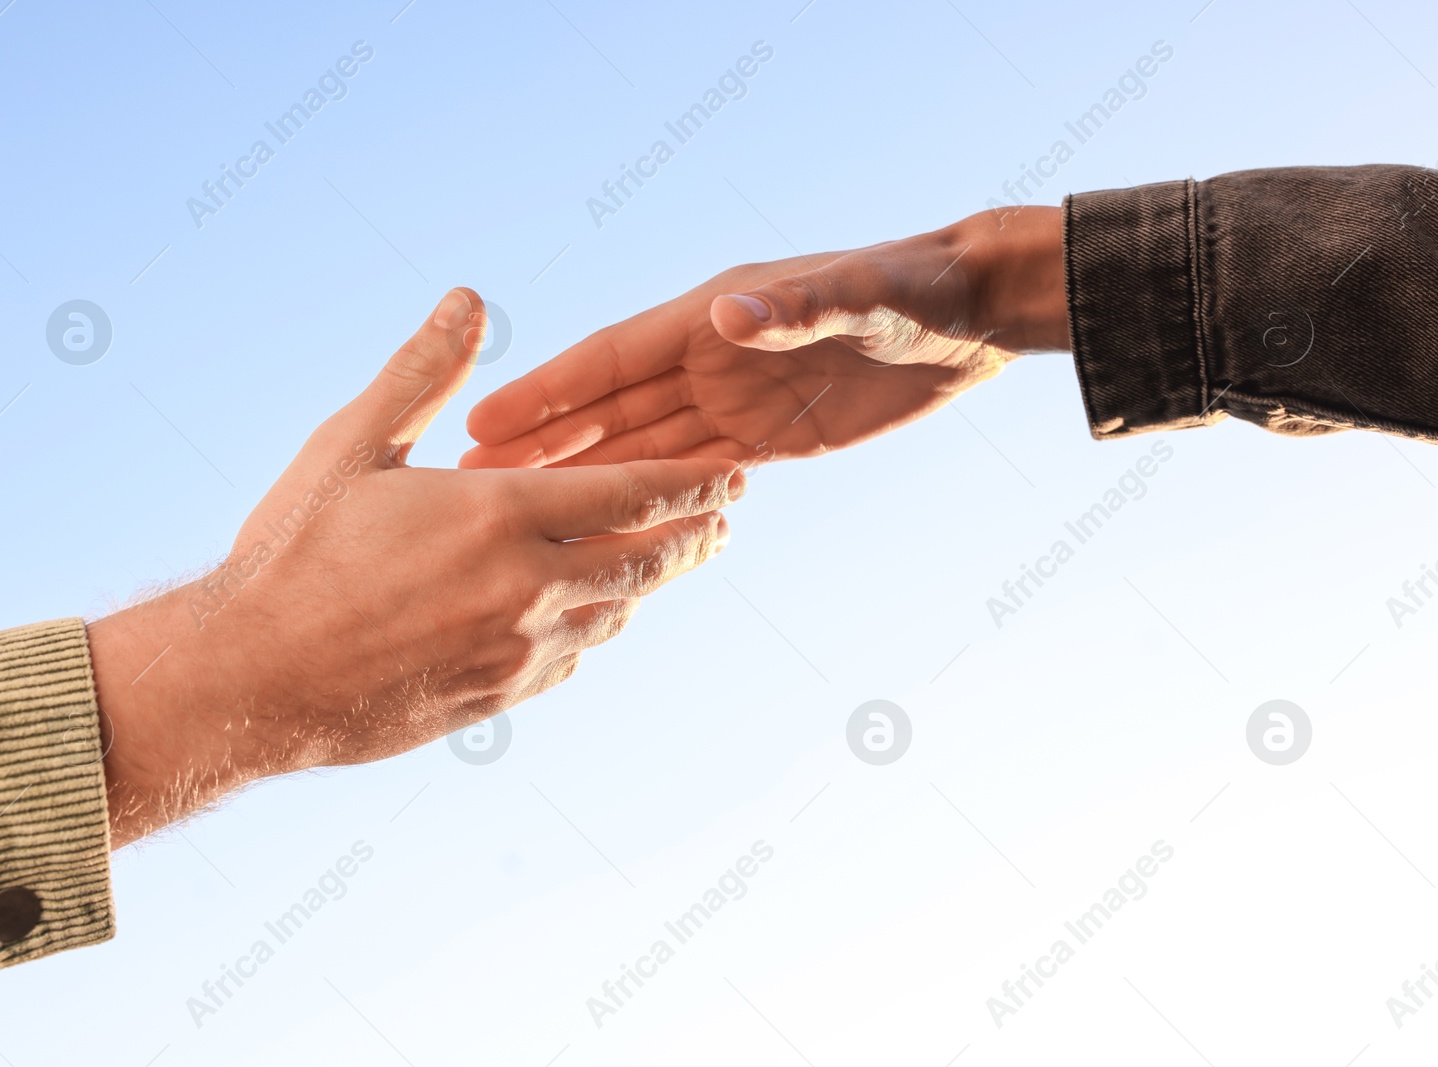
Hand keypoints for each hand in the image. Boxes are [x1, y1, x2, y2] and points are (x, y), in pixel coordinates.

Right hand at [89, 289, 743, 845]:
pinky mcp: (498, 699)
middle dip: (693, 536)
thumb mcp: (352, 445)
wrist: (245, 682)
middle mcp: (527, 588)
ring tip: (670, 562)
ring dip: (650, 584)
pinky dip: (597, 628)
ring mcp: (517, 652)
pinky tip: (596, 616)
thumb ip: (425, 372)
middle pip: (644, 559)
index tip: (732, 476)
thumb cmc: (289, 552)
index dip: (690, 483)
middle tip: (727, 521)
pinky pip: (574, 659)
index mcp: (499, 516)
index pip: (630, 492)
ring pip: (615, 613)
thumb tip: (469, 300)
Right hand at [460, 206, 1067, 469]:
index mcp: (708, 318)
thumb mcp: (856, 297)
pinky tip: (609, 530)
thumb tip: (729, 314)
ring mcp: (732, 403)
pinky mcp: (766, 441)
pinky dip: (649, 499)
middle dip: (540, 446)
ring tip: (517, 513)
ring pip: (639, 449)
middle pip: (606, 411)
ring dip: (581, 479)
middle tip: (471, 484)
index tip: (482, 425)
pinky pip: (693, 475)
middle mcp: (707, 360)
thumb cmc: (910, 290)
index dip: (545, 393)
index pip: (608, 360)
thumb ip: (794, 309)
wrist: (966, 318)